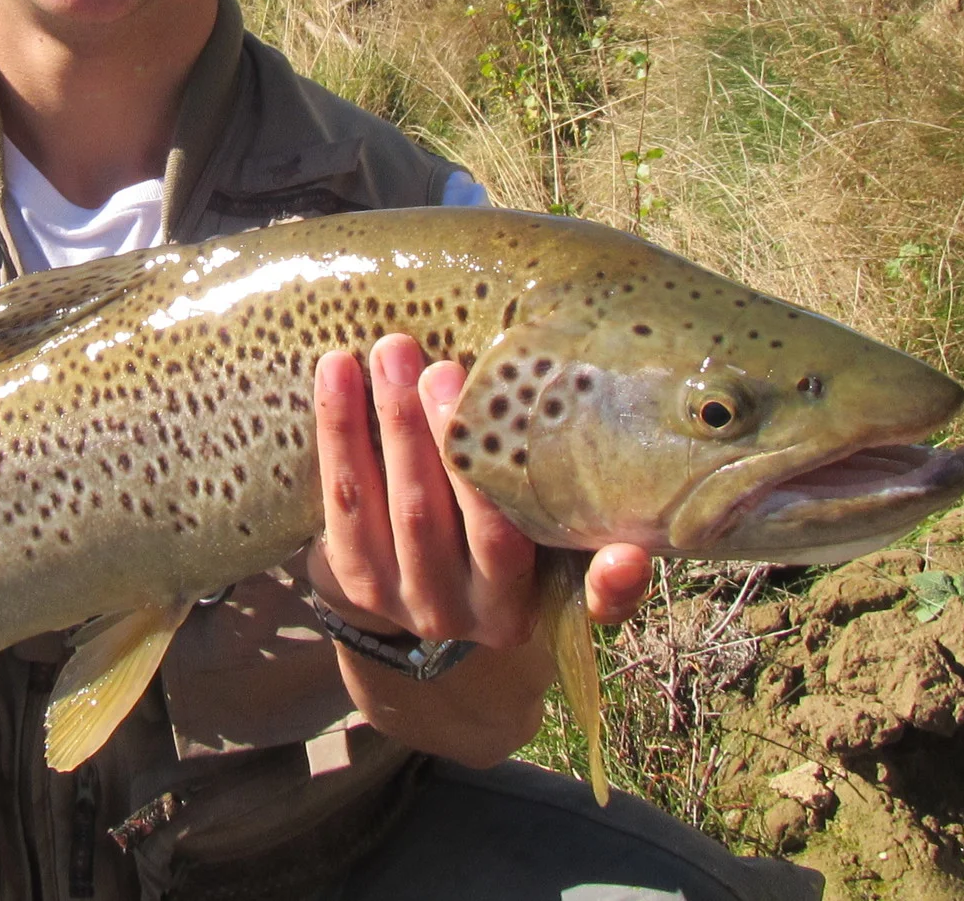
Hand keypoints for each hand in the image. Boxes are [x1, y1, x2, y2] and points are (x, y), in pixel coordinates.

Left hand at [308, 336, 652, 642]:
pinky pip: (343, 497)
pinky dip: (339, 430)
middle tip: (441, 369)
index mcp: (517, 607)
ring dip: (387, 422)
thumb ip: (584, 541)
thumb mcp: (547, 557)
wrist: (419, 593)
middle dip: (443, 440)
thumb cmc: (502, 545)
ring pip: (392, 505)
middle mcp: (460, 612)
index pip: (545, 575)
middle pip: (447, 523)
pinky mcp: (351, 575)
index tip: (624, 552)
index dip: (595, 579)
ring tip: (392, 353)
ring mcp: (399, 596)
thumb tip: (626, 531)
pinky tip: (337, 371)